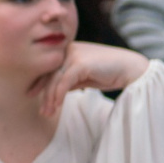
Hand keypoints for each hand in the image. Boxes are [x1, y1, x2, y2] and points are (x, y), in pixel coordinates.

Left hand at [28, 42, 149, 116]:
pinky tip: (58, 106)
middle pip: (49, 74)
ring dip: (50, 98)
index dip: (39, 82)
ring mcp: (74, 54)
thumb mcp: (84, 77)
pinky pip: (64, 82)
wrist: (132, 69)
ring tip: (48, 113)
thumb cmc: (109, 73)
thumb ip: (69, 80)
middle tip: (42, 111)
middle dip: (44, 94)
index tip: (31, 95)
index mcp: (68, 50)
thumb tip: (54, 92)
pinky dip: (59, 95)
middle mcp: (69, 49)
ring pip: (55, 79)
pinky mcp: (80, 63)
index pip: (49, 68)